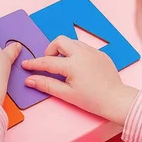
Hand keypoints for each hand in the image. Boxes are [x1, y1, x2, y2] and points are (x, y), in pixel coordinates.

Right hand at [22, 36, 137, 124]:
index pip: (47, 61)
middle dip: (51, 50)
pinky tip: (78, 68)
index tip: (26, 64)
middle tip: (50, 64)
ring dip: (64, 50)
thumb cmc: (92, 100)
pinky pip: (83, 47)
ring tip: (64, 67)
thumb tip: (29, 80)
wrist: (116, 100)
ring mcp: (93, 52)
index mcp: (73, 65)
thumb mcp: (66, 94)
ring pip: (72, 42)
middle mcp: (83, 54)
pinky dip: (76, 53)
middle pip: (59, 41)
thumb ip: (46, 85)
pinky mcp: (100, 54)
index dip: (34, 63)